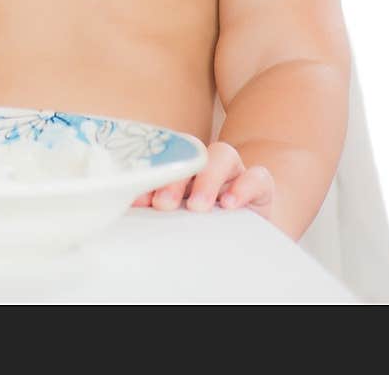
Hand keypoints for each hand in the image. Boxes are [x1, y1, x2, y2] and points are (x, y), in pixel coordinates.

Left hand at [130, 141, 274, 221]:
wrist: (247, 235)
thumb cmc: (203, 225)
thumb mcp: (177, 217)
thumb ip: (158, 209)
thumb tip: (128, 212)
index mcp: (182, 167)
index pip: (164, 157)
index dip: (151, 172)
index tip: (136, 199)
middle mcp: (207, 163)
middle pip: (191, 152)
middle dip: (174, 176)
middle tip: (162, 204)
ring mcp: (234, 171)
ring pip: (223, 155)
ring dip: (207, 179)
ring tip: (197, 206)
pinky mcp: (260, 185)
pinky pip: (257, 176)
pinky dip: (244, 187)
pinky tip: (230, 205)